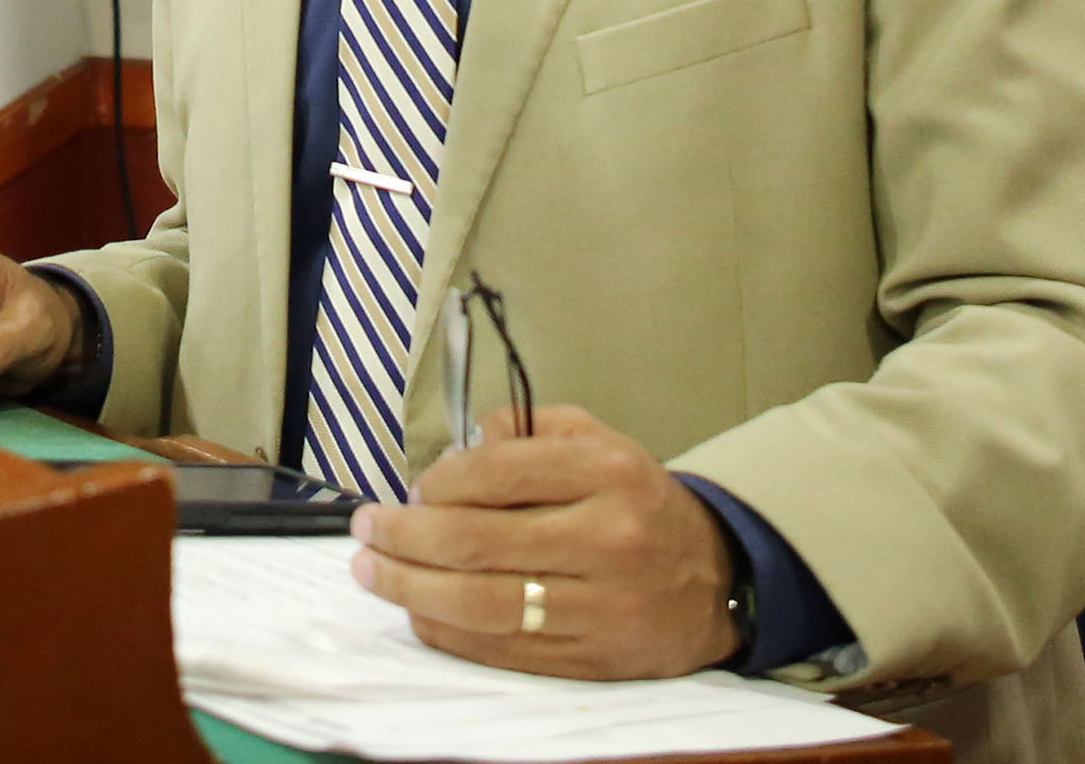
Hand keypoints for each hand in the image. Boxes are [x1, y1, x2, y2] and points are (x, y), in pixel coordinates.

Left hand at [348, 404, 738, 679]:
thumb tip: (457, 447)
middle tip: (366, 529)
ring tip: (370, 571)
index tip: (410, 489)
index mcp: (607, 474)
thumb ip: (526, 426)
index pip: (496, 474)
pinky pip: (505, 650)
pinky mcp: (596, 657)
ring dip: (411, 587)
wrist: (718, 576)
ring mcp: (603, 606)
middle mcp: (607, 539)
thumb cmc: (636, 501)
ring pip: (484, 603)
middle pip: (477, 542)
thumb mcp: (596, 439)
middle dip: (404, 536)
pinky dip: (450, 632)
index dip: (437, 483)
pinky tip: (418, 611)